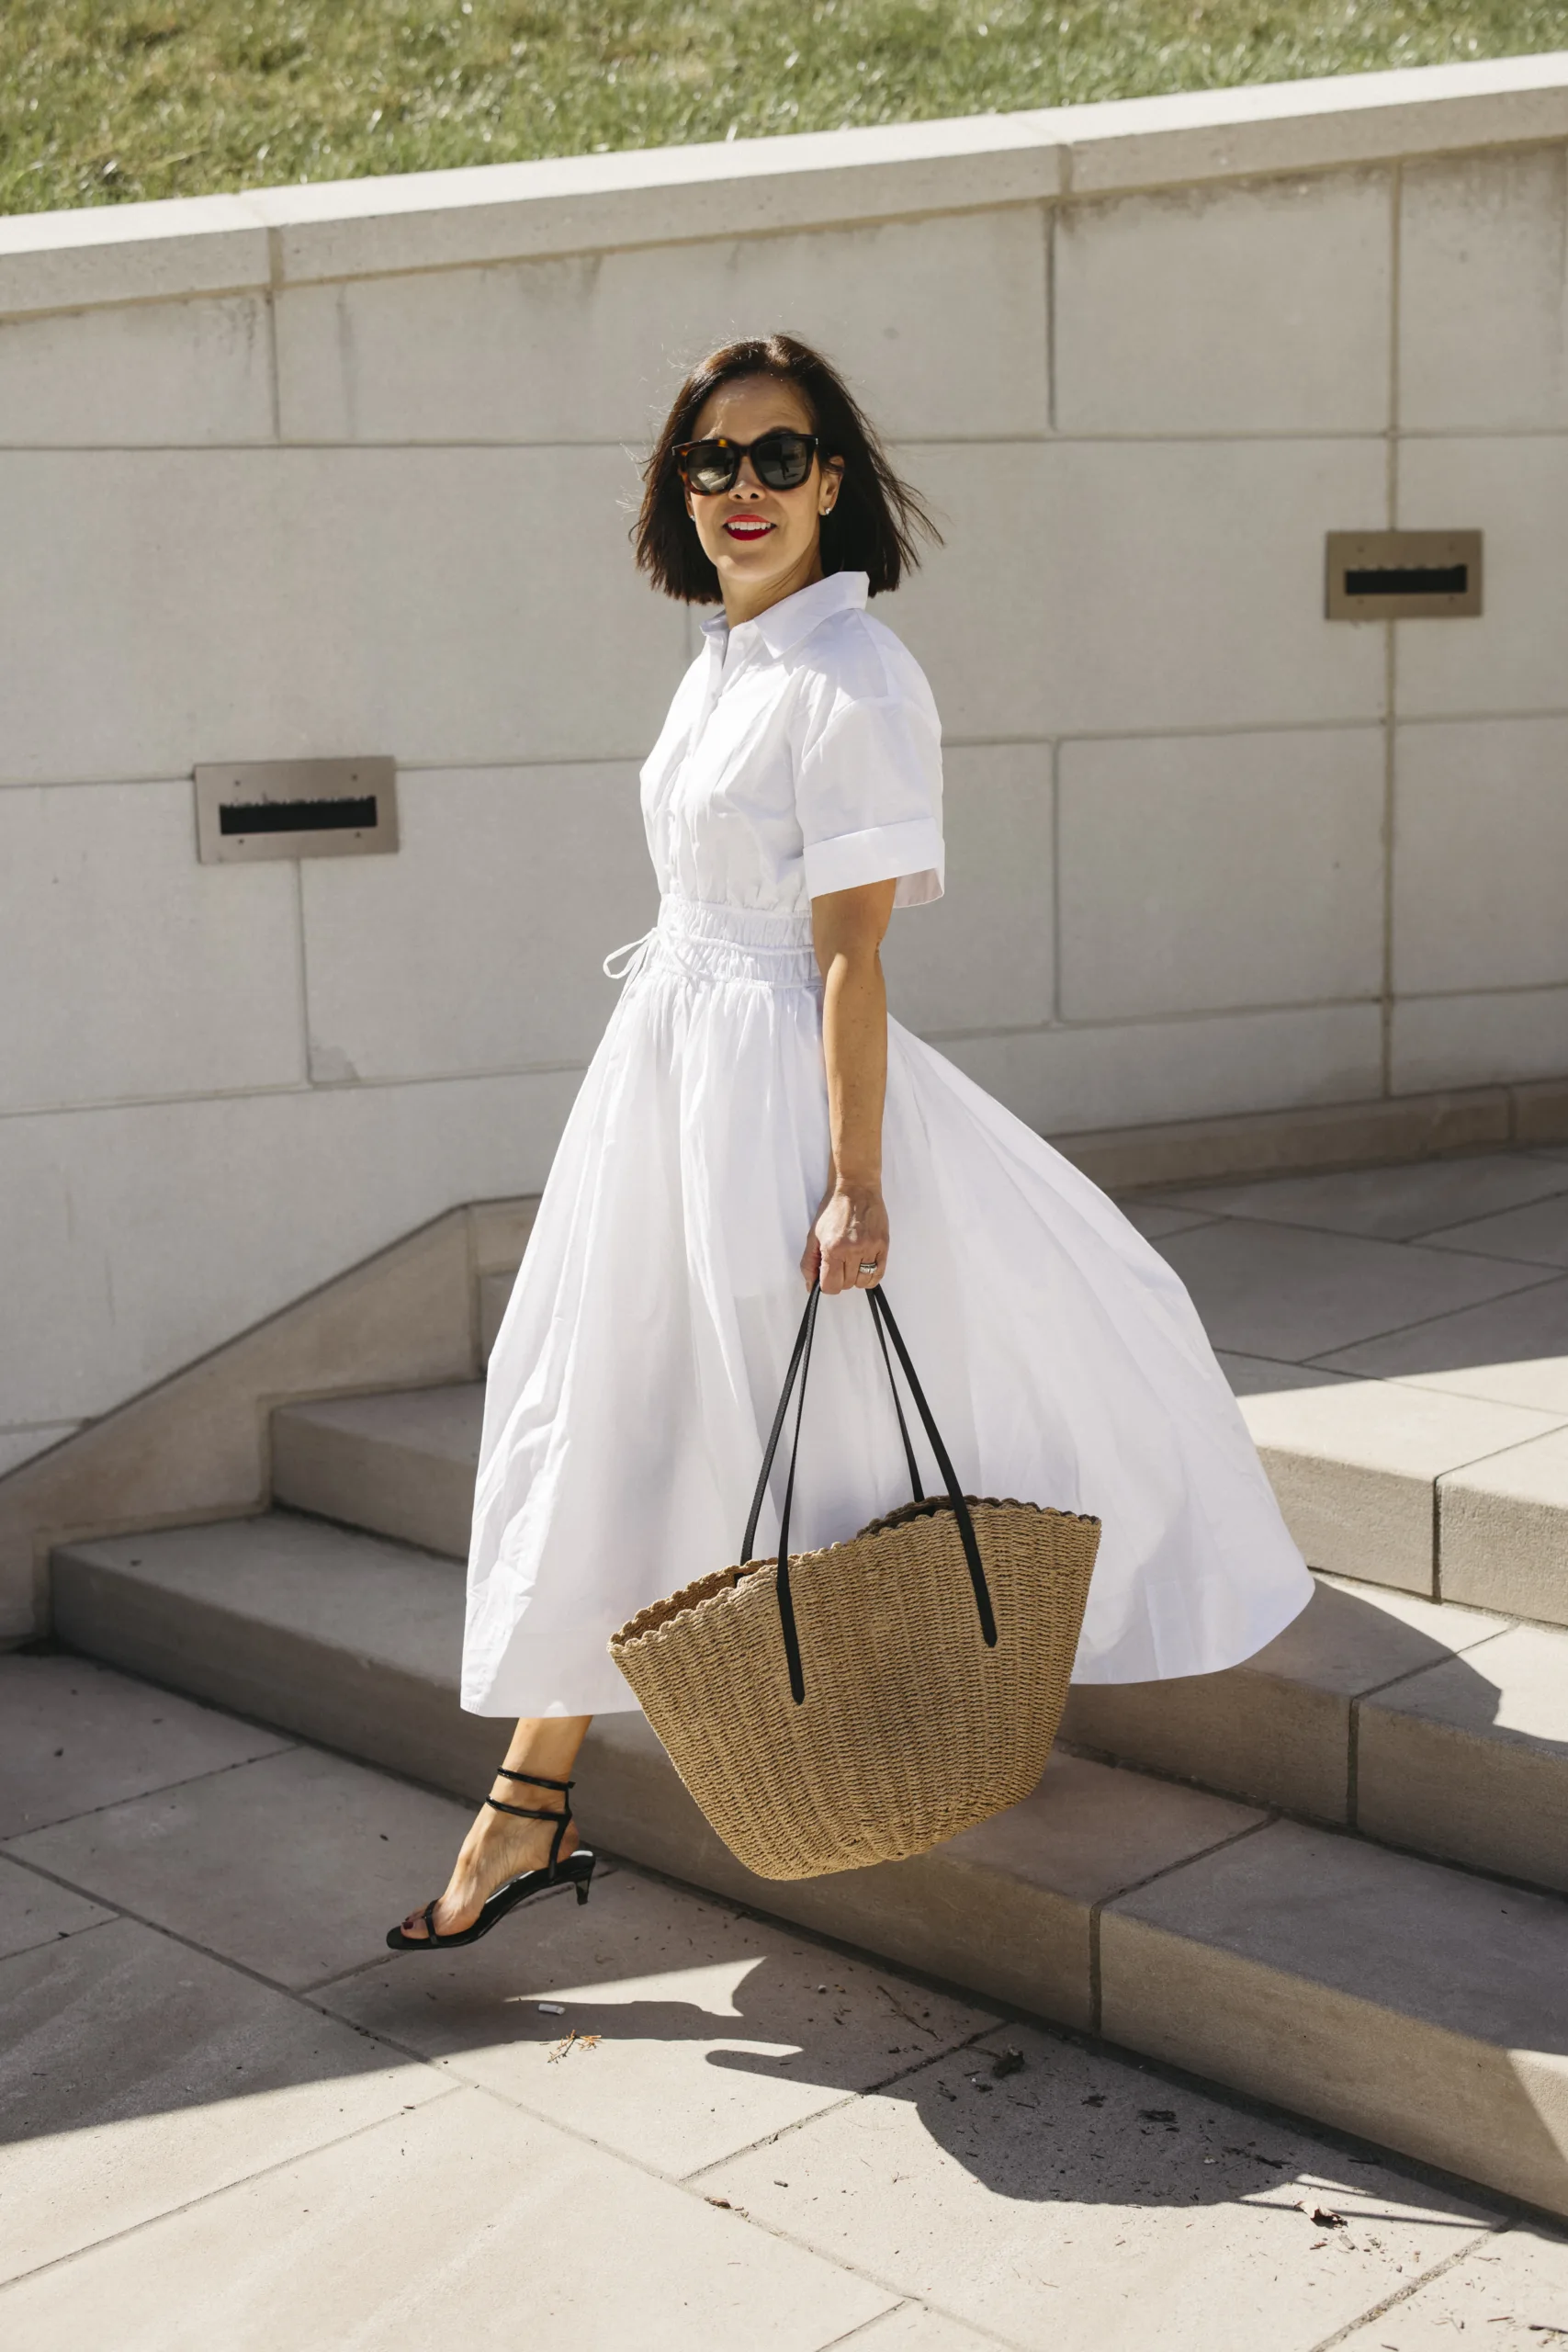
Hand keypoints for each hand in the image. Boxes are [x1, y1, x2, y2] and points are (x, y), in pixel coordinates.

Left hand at [801, 1180, 889, 1294]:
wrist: (855, 1189)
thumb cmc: (833, 1209)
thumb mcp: (813, 1235)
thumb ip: (809, 1263)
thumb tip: (810, 1286)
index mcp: (832, 1248)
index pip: (830, 1286)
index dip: (827, 1285)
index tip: (827, 1276)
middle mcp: (852, 1250)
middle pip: (847, 1285)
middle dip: (840, 1279)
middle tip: (839, 1264)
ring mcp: (869, 1248)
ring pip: (862, 1282)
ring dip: (855, 1278)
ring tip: (851, 1263)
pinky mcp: (883, 1245)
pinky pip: (878, 1274)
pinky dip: (870, 1277)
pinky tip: (864, 1267)